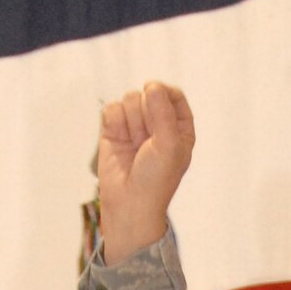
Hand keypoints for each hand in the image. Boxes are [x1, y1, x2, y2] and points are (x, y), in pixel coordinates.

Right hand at [96, 83, 195, 263]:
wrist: (129, 203)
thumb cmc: (156, 180)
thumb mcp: (169, 145)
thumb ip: (163, 111)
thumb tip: (152, 85)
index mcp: (179, 127)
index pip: (173, 95)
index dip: (165, 95)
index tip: (161, 105)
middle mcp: (157, 123)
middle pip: (150, 93)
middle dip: (146, 114)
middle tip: (147, 142)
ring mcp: (134, 125)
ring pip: (130, 98)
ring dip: (131, 122)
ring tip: (134, 145)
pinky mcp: (114, 129)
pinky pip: (112, 108)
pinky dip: (114, 123)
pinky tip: (119, 141)